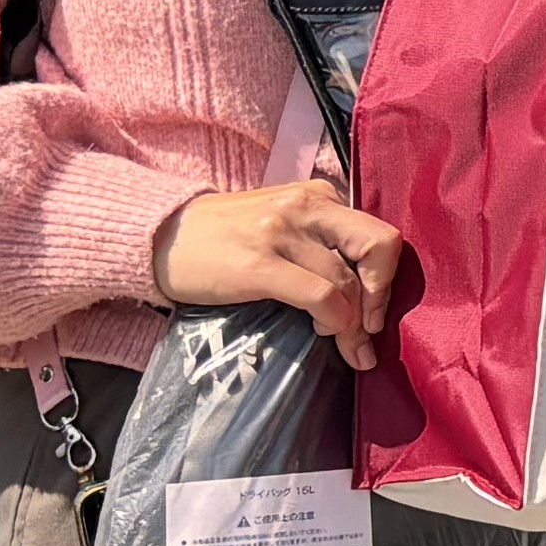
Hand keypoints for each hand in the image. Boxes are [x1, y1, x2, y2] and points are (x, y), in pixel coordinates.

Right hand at [155, 178, 407, 358]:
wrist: (160, 236)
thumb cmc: (223, 235)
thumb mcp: (280, 221)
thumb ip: (320, 238)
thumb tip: (362, 282)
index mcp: (317, 196)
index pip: (376, 232)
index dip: (386, 276)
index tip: (375, 308)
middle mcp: (306, 207)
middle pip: (379, 247)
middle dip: (383, 294)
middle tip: (371, 328)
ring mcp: (282, 234)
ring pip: (348, 282)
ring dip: (355, 325)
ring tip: (350, 350)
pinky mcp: (259, 265)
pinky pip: (320, 296)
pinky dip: (335, 322)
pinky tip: (324, 334)